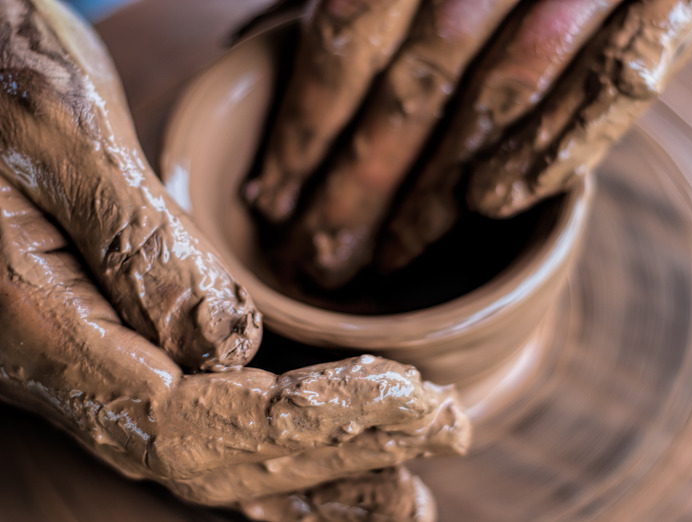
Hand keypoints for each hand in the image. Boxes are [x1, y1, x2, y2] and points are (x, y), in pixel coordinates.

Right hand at [0, 1, 469, 519]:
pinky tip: (337, 453)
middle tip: (442, 430)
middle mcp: (68, 370)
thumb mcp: (63, 132)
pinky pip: (204, 416)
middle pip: (216, 458)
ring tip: (407, 481)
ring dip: (320, 472)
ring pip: (214, 454)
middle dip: (337, 451)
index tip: (404, 394)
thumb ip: (138, 244)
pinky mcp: (121, 346)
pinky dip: (278, 445)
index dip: (303, 422)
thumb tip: (229, 346)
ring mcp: (92, 368)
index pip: (192, 421)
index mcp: (45, 328)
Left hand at [245, 0, 691, 286]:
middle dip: (355, 189)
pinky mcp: (671, 1)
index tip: (271, 199)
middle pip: (409, 95)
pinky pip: (609, 89)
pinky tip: (491, 209)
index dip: (304, 131)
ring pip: (492, 105)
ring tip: (384, 260)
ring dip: (433, 195)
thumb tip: (324, 42)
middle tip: (316, 259)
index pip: (346, 44)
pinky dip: (551, 150)